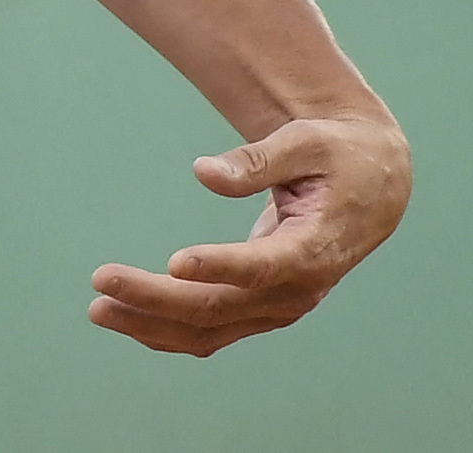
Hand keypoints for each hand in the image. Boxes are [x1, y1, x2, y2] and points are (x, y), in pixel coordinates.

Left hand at [87, 105, 410, 356]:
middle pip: (219, 307)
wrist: (375, 188)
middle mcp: (296, 290)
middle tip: (100, 281)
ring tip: (98, 308)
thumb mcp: (309, 142)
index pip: (261, 268)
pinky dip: (168, 328)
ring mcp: (278, 306)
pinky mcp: (263, 306)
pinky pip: (211, 328)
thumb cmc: (339, 155)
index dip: (217, 266)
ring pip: (209, 329)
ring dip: (151, 323)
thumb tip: (202, 171)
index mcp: (314, 249)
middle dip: (155, 300)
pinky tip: (128, 316)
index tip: (171, 262)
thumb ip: (259, 159)